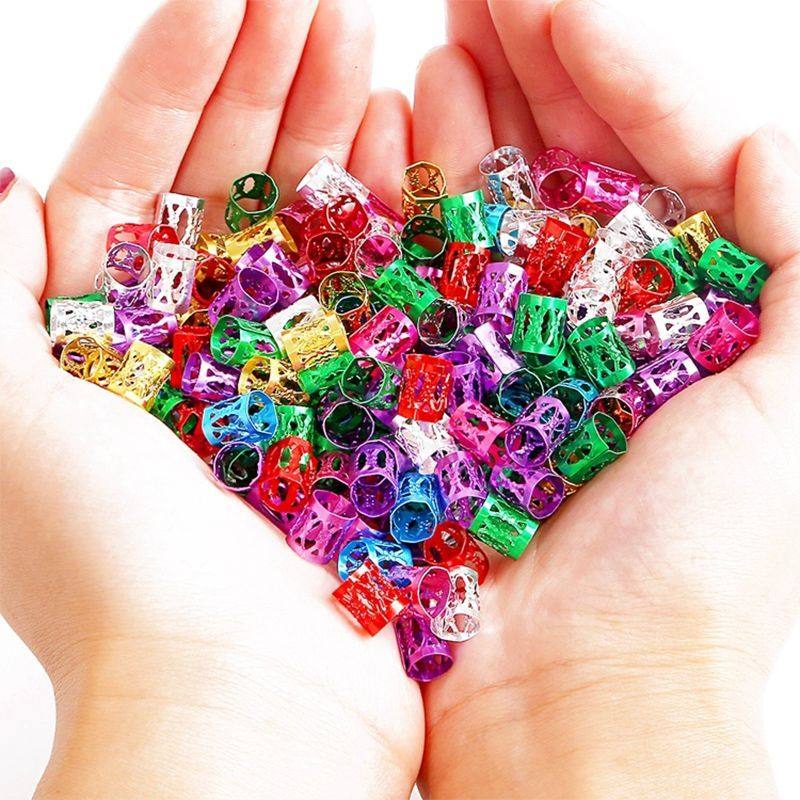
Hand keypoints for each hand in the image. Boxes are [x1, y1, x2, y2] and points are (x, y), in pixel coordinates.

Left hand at [0, 2, 420, 797]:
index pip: (139, 174)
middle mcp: (198, 344)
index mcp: (105, 337)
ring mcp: (290, 370)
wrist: (242, 701)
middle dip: (266, 82)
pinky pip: (376, 290)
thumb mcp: (4, 415)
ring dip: (332, 130)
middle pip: (231, 185)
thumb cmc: (111, 566)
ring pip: (311, 227)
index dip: (180, 76)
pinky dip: (389, 215)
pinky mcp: (364, 403)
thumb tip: (5, 178)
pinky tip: (407, 144)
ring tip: (367, 42)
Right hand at [414, 2, 799, 797]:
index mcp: (691, 307)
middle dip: (523, 75)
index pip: (653, 156)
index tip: (555, 0)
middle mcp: (595, 321)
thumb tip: (758, 130)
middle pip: (559, 168)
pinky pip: (414, 281)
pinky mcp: (435, 394)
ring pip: (478, 212)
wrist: (585, 694)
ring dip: (456, 130)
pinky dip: (398, 211)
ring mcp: (505, 352)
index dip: (612, 68)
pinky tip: (382, 144)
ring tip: (425, 53)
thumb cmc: (706, 560)